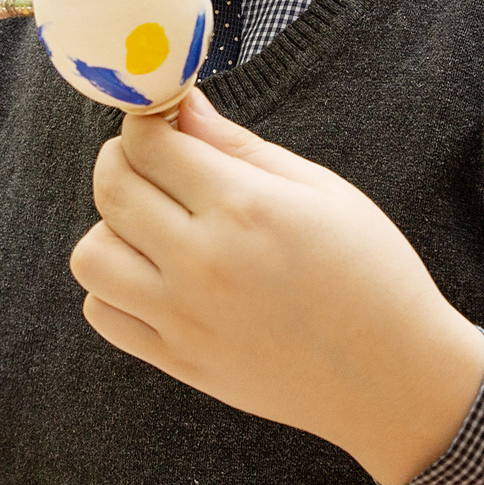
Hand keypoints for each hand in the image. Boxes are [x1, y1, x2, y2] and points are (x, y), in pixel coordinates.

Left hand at [69, 88, 483, 484]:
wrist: (393, 379)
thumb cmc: (371, 273)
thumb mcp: (320, 191)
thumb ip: (239, 146)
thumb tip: (181, 105)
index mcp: (245, 208)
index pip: (146, 144)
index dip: (145, 121)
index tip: (161, 122)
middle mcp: (204, 262)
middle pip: (110, 190)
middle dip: (121, 160)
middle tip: (155, 163)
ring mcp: (184, 318)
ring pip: (90, 255)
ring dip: (111, 229)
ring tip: (153, 227)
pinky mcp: (178, 362)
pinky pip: (103, 313)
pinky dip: (114, 288)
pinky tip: (155, 276)